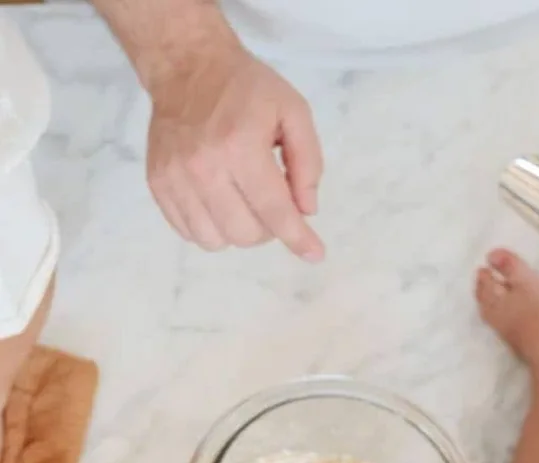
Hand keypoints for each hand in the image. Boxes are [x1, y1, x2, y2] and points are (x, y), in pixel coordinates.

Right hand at [145, 40, 324, 260]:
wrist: (187, 66)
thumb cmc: (247, 89)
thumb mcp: (293, 112)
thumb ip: (308, 163)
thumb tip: (307, 211)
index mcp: (241, 147)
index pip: (274, 211)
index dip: (298, 238)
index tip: (315, 254)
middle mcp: (204, 166)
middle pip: (245, 234)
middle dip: (268, 228)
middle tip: (270, 202)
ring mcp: (176, 177)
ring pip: (215, 241)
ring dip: (238, 231)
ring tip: (243, 202)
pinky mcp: (158, 182)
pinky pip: (189, 232)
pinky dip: (211, 228)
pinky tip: (219, 202)